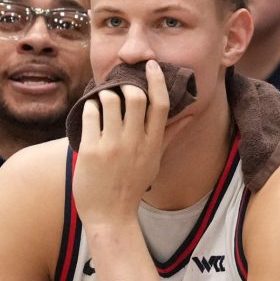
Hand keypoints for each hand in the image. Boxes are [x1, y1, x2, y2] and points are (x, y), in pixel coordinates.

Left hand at [71, 60, 168, 228]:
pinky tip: (91, 112)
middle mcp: (135, 143)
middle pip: (135, 97)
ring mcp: (113, 146)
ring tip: (103, 101)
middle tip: (119, 90)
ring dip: (104, 94)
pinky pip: (90, 114)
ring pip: (110, 100)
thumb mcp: (155, 160)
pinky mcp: (91, 150)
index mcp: (153, 144)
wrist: (111, 215)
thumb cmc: (132, 186)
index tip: (151, 65)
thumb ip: (170, 135)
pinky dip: (89, 107)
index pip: (161, 105)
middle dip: (126, 86)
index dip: (157, 80)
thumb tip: (189, 115)